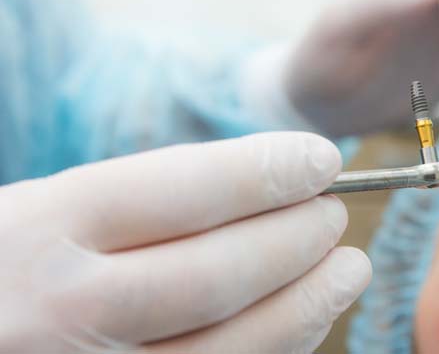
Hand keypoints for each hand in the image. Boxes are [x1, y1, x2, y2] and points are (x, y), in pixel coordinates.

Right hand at [0, 132, 370, 352]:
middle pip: (217, 273)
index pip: (183, 190)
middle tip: (334, 213)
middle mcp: (62, 311)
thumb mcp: (49, 209)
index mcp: (41, 229)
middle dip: (296, 238)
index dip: (266, 171)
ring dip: (309, 303)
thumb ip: (144, 203)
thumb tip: (263, 184)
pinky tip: (304, 319)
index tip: (322, 159)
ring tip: (349, 268)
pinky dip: (277, 348)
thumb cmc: (14, 259)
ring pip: (232, 345)